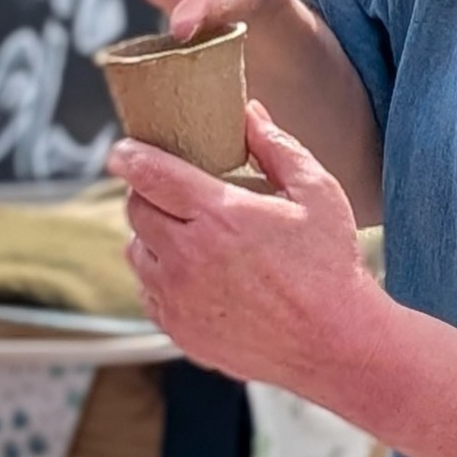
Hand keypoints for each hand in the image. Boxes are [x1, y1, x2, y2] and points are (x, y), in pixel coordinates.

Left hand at [109, 102, 392, 396]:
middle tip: (168, 189)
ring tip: (184, 231)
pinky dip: (159, 275)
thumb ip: (276, 147)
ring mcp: (180, 298)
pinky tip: (192, 271)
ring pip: (136, 251)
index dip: (128, 156)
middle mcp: (189, 256)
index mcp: (220, 215)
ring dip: (151, 235)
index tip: (121, 149)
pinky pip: (148, 292)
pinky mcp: (180, 331)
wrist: (334, 343)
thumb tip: (248, 113)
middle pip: (136, 210)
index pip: (151, 174)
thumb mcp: (315, 192)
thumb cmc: (330, 265)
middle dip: (145, 192)